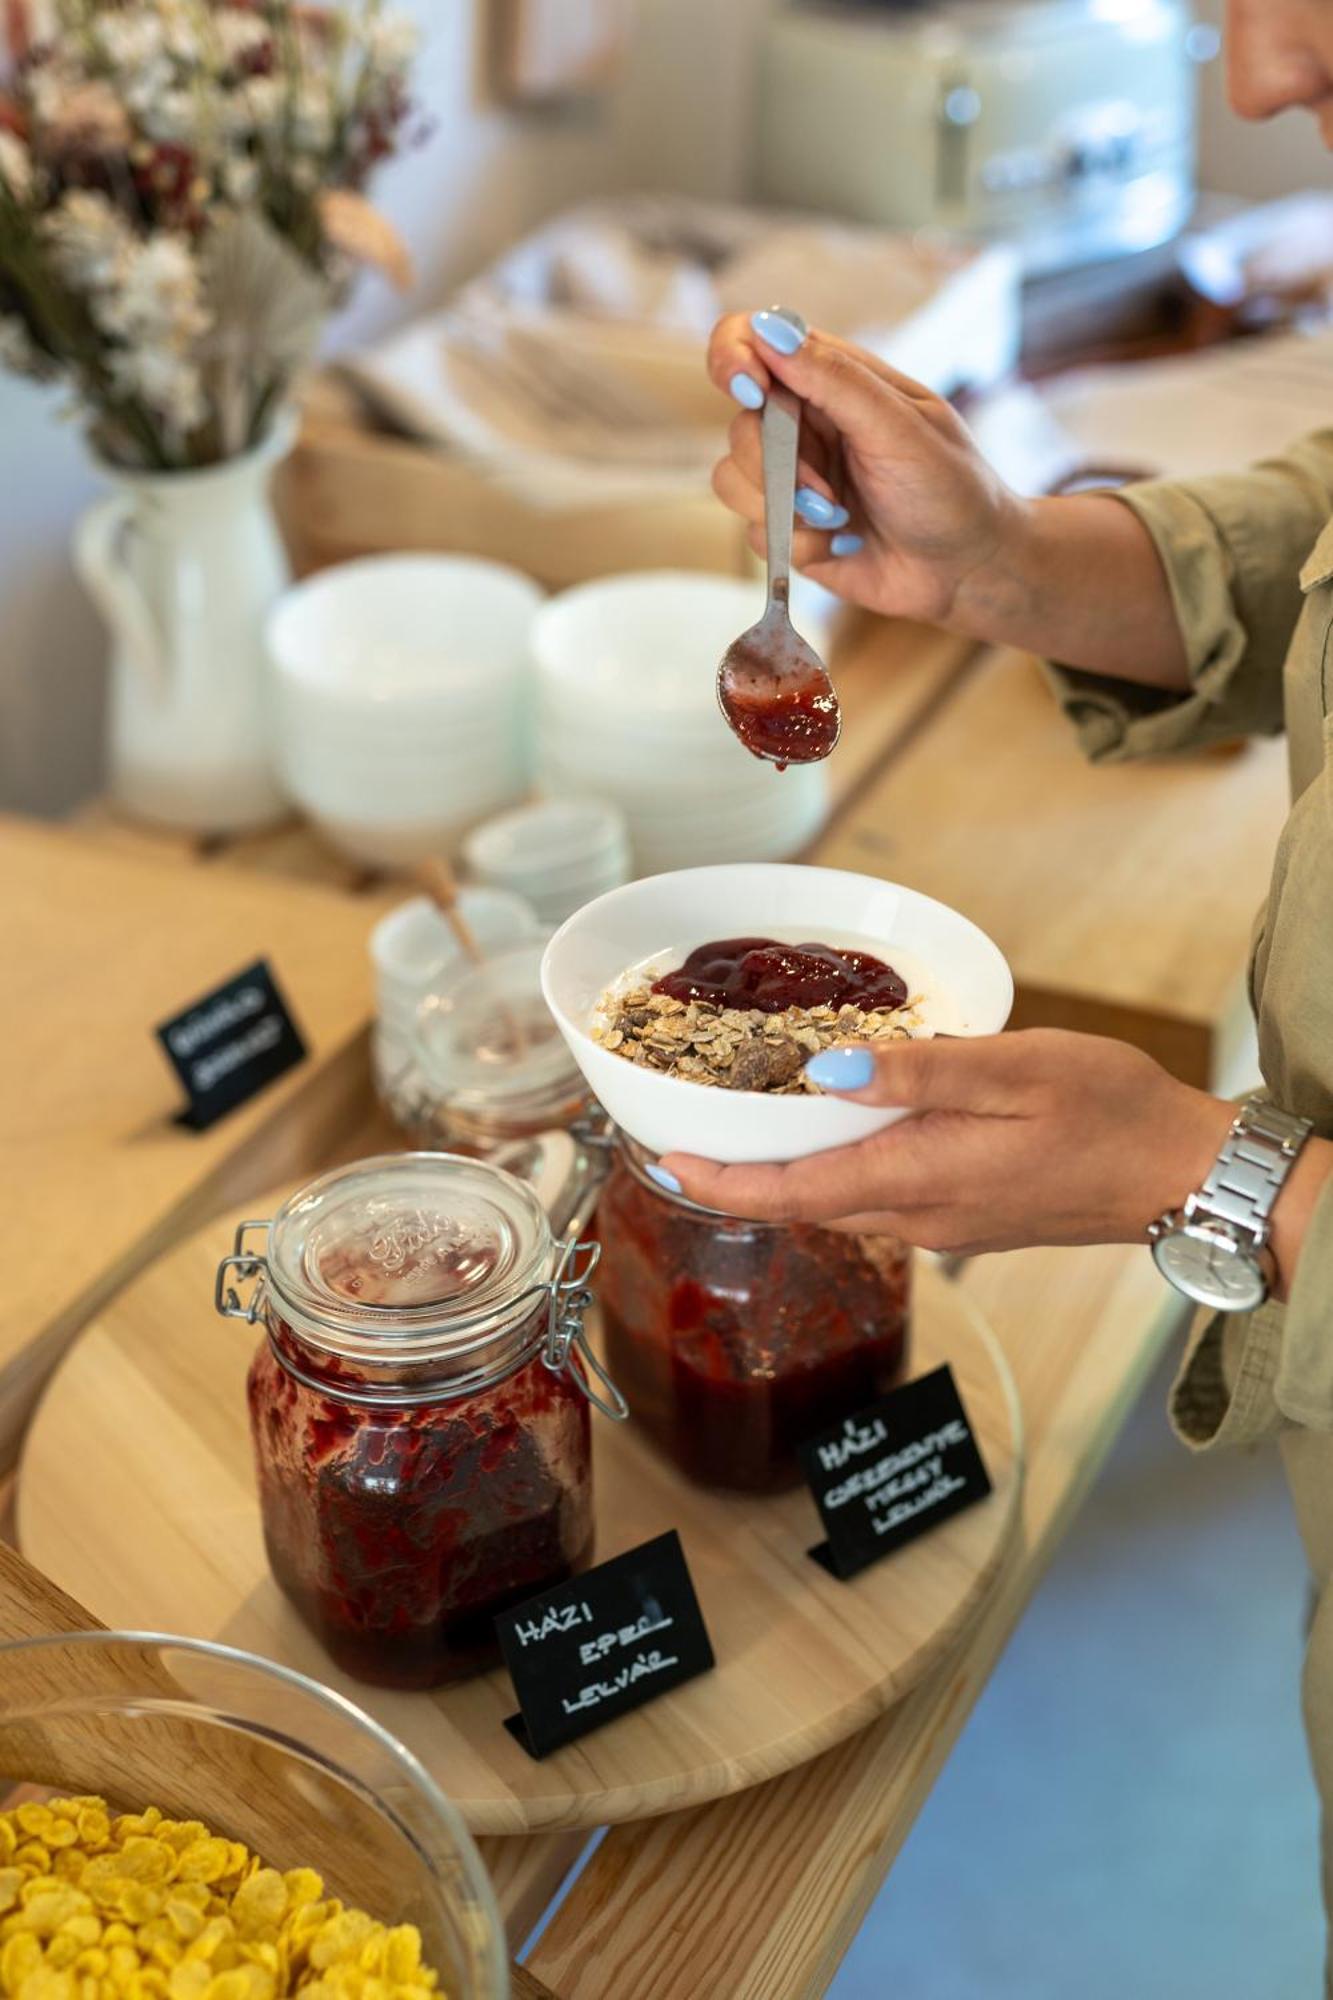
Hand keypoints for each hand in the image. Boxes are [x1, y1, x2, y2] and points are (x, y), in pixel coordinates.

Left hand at [660, 1029, 1235, 1256]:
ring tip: (745, 1131)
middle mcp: (920, 1214)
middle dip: (738, 1178)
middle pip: (803, 1203)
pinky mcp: (969, 1216)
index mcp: (919, 1177)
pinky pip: (879, 1199)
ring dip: (785, 1176)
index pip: (790, 1192)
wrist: (1183, 1174)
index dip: (719, 1180)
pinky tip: (839, 1134)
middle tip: (687, 1135)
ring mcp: (945, 1222)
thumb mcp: (1015, 1069)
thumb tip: (827, 1073)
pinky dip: (837, 1172)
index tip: (664, 1159)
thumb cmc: (1110, 1113)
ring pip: (840, 1203)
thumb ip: (918, 1073)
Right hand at [707, 307, 1027, 631]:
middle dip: (773, 464)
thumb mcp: (899, 427)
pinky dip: (797, 545)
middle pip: (739, 424)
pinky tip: (843, 545)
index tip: (750, 389)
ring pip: (733, 480)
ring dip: (784, 509)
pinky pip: (754, 532)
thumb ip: (835, 379)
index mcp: (831, 379)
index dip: (733, 358)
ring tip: (840, 520)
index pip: (752, 340)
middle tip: (824, 493)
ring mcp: (793, 478)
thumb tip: (770, 331)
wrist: (969, 570)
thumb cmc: (952, 488)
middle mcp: (804, 423)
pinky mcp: (790, 530)